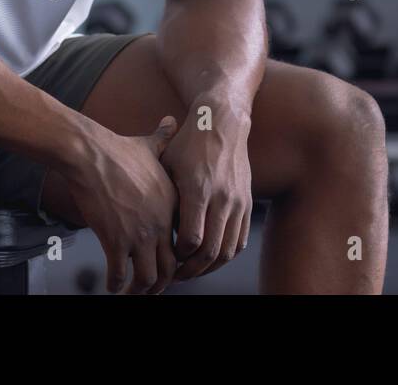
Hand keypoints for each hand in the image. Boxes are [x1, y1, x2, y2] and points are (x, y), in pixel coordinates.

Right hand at [60, 116, 179, 293]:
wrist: (90, 154)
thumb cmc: (117, 149)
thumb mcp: (150, 144)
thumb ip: (165, 138)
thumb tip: (171, 120)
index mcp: (173, 205)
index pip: (184, 243)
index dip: (177, 259)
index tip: (168, 266)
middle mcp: (161, 223)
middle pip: (170, 268)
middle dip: (162, 283)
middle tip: (151, 289)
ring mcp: (140, 234)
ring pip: (149, 277)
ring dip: (141, 290)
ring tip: (131, 293)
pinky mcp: (115, 240)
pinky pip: (120, 274)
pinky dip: (116, 285)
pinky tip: (111, 286)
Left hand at [160, 102, 252, 280]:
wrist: (222, 122)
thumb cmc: (187, 143)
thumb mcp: (167, 164)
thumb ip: (162, 198)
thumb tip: (151, 230)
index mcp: (198, 189)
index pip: (191, 238)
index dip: (178, 255)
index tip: (167, 257)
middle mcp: (221, 197)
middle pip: (211, 251)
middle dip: (192, 269)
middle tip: (177, 275)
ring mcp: (238, 201)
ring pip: (228, 250)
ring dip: (210, 267)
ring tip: (193, 270)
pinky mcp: (247, 202)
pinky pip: (240, 240)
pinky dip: (226, 254)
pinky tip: (211, 257)